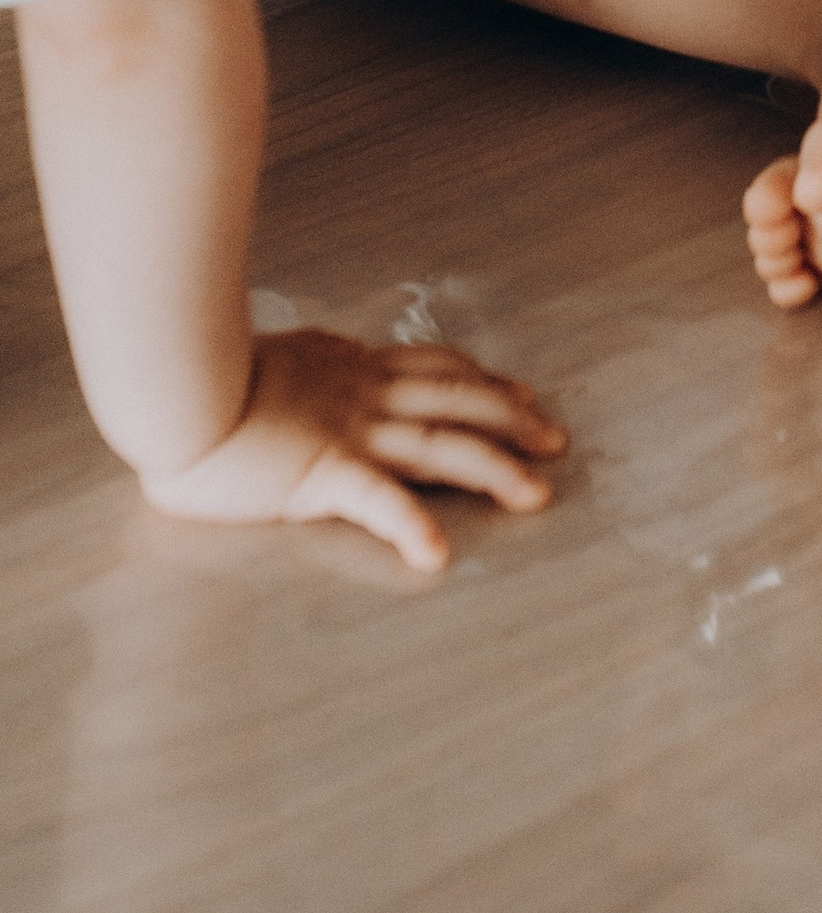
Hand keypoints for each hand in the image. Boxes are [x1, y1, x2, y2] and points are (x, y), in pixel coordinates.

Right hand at [141, 328, 566, 572]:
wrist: (174, 386)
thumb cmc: (203, 378)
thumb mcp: (273, 359)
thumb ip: (306, 366)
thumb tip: (317, 362)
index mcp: (349, 368)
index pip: (433, 369)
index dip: (482, 380)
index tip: (520, 392)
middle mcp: (363, 395)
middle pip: (458, 401)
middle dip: (513, 419)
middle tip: (557, 438)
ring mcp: (349, 431)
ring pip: (443, 445)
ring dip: (496, 469)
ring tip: (538, 494)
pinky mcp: (322, 472)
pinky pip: (379, 501)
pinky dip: (412, 524)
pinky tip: (439, 554)